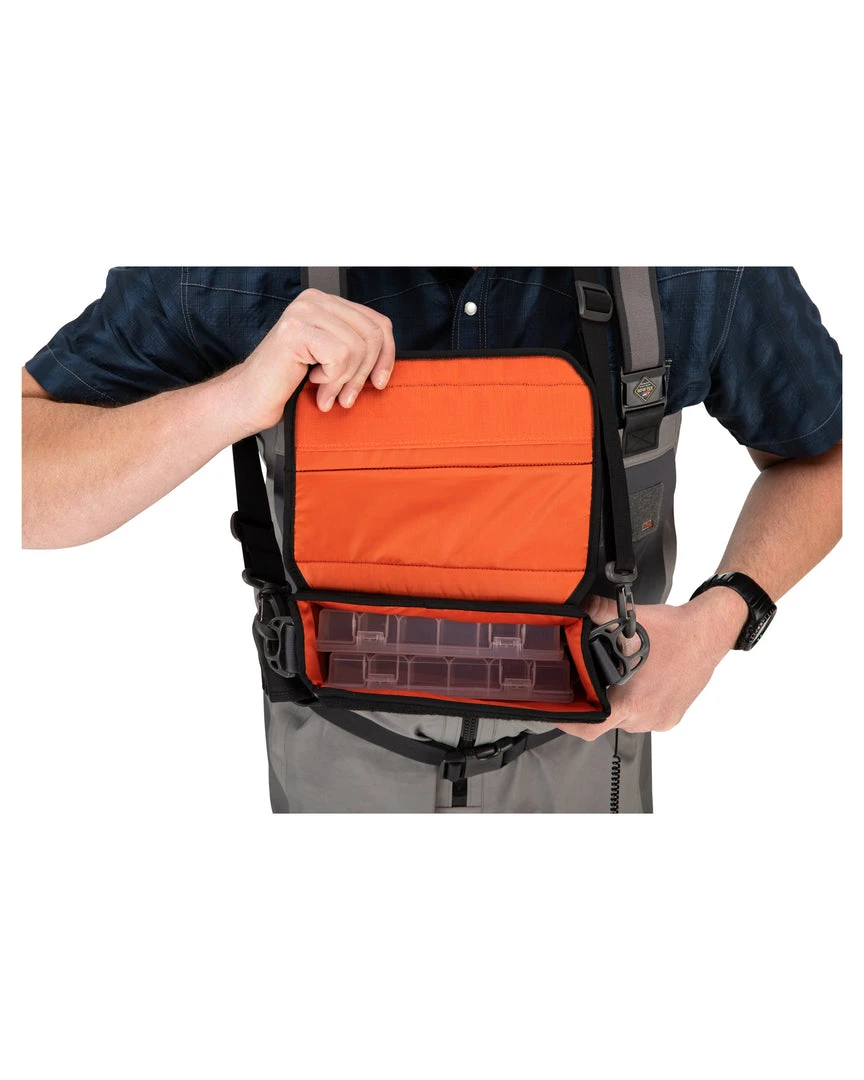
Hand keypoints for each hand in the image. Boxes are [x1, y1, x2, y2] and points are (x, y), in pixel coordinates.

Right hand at [227, 287, 395, 432]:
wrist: (251, 399)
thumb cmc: (288, 382)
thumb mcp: (332, 361)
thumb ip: (356, 349)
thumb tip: (387, 356)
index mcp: (326, 303)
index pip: (378, 322)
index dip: (386, 355)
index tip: (379, 381)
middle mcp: (315, 300)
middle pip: (372, 335)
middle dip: (364, 372)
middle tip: (347, 396)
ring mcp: (304, 312)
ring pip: (357, 347)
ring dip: (345, 380)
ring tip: (327, 392)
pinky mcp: (296, 330)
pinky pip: (339, 356)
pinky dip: (331, 378)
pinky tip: (313, 382)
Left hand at [555, 587, 748, 739]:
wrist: (709, 632)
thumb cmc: (675, 631)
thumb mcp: (630, 621)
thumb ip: (597, 612)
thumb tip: (577, 604)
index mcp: (634, 702)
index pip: (592, 728)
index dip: (571, 723)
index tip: (560, 714)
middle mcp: (648, 717)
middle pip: (607, 721)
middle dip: (596, 702)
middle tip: (589, 682)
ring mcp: (661, 720)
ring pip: (626, 720)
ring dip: (618, 704)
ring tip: (618, 679)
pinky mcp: (672, 717)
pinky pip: (644, 718)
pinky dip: (636, 704)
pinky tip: (637, 684)